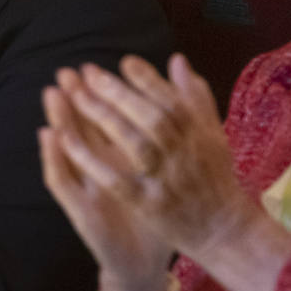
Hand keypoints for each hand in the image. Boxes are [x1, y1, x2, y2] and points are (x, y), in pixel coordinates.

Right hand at [39, 67, 173, 289]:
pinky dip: (54, 158)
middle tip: (65, 72)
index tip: (94, 68)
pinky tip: (49, 137)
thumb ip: (164, 143)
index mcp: (118, 160)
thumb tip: (170, 106)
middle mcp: (97, 170)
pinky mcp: (79, 209)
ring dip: (57, 120)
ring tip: (51, 94)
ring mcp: (85, 187)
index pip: (106, 121)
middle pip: (82, 128)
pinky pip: (61, 180)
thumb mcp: (162, 176)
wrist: (144, 263)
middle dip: (74, 98)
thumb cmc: (154, 218)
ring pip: (66, 147)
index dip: (99, 95)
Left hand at [52, 54, 290, 290]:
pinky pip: (114, 179)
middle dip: (118, 91)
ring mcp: (165, 180)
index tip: (124, 61)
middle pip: (150, 117)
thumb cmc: (214, 177)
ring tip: (75, 95)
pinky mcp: (147, 205)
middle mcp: (184, 154)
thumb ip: (194, 98)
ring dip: (102, 116)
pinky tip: (66, 140)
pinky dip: (90, 159)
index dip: (147, 79)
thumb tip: (176, 60)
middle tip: (87, 71)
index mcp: (199, 134)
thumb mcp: (212, 135)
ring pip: (133, 143)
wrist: (224, 230)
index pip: (171, 99)